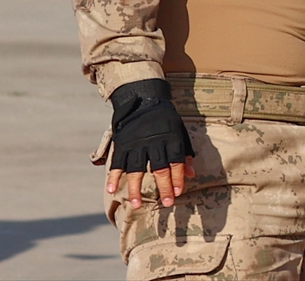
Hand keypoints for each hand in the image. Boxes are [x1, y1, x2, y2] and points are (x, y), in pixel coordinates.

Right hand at [106, 79, 195, 209]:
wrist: (143, 99)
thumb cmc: (165, 120)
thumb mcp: (179, 131)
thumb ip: (185, 153)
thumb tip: (192, 174)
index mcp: (171, 138)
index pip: (176, 161)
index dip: (178, 178)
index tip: (178, 193)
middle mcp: (154, 142)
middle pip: (159, 168)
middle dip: (164, 187)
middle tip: (167, 204)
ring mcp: (136, 143)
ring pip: (136, 169)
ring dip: (136, 188)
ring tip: (137, 205)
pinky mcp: (122, 143)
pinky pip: (117, 162)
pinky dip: (114, 176)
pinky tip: (112, 190)